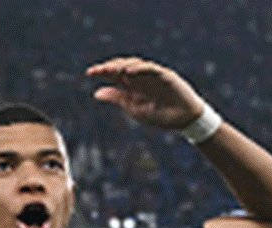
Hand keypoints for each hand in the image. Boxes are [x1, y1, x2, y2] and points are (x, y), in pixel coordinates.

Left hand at [87, 57, 207, 130]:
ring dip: (123, 65)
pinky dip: (140, 68)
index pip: (115, 74)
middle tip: (96, 70)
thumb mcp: (133, 108)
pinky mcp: (166, 75)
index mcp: (133, 85)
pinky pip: (151, 69)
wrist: (183, 119)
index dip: (102, 72)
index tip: (89, 73)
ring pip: (136, 64)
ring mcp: (154, 75)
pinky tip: (128, 71)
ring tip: (110, 68)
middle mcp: (142, 77)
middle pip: (123, 66)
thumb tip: (96, 93)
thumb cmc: (160, 114)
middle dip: (109, 67)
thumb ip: (117, 98)